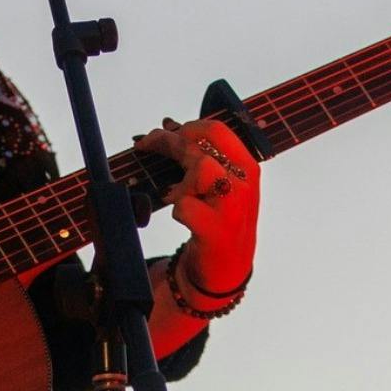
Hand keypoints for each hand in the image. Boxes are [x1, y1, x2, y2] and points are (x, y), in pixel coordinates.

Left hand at [136, 116, 260, 294]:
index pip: (216, 130)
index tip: (162, 132)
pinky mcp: (216, 231)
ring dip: (178, 179)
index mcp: (246, 166)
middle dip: (165, 143)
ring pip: (201, 169)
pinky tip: (184, 218)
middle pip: (200, 147)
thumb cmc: (218, 219)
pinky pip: (185, 206)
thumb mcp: (216, 184)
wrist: (227, 266)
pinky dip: (177, 210)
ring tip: (174, 194)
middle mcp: (243, 183)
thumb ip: (197, 155)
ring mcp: (232, 207)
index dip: (185, 127)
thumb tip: (167, 124)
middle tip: (144, 146)